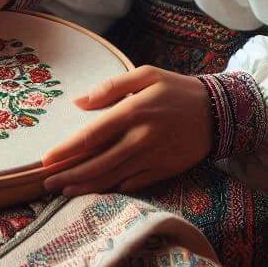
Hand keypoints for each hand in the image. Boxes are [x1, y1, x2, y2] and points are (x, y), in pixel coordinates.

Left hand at [41, 65, 212, 195]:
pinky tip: (96, 191)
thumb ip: (111, 86)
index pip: (92, 135)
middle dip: (69, 176)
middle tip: (46, 183)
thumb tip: (79, 102)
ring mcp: (153, 158)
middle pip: (98, 163)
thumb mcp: (146, 75)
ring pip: (113, 178)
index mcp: (134, 111)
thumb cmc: (177, 89)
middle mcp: (141, 138)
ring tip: (64, 191)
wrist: (220, 112)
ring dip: (86, 187)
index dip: (67, 150)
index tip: (46, 160)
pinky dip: (112, 190)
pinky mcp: (164, 171)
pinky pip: (133, 185)